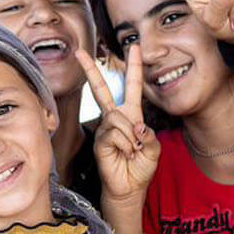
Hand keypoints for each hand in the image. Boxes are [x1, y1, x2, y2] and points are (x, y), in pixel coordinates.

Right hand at [77, 44, 159, 204]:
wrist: (129, 187)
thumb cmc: (140, 167)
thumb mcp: (154, 149)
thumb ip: (148, 135)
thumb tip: (135, 126)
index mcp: (131, 114)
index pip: (132, 86)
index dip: (133, 66)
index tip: (133, 47)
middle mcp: (115, 118)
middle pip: (102, 89)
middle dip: (90, 70)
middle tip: (79, 52)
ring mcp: (105, 128)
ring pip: (118, 119)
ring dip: (131, 137)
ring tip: (132, 150)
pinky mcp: (100, 140)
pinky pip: (115, 134)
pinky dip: (126, 145)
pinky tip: (125, 154)